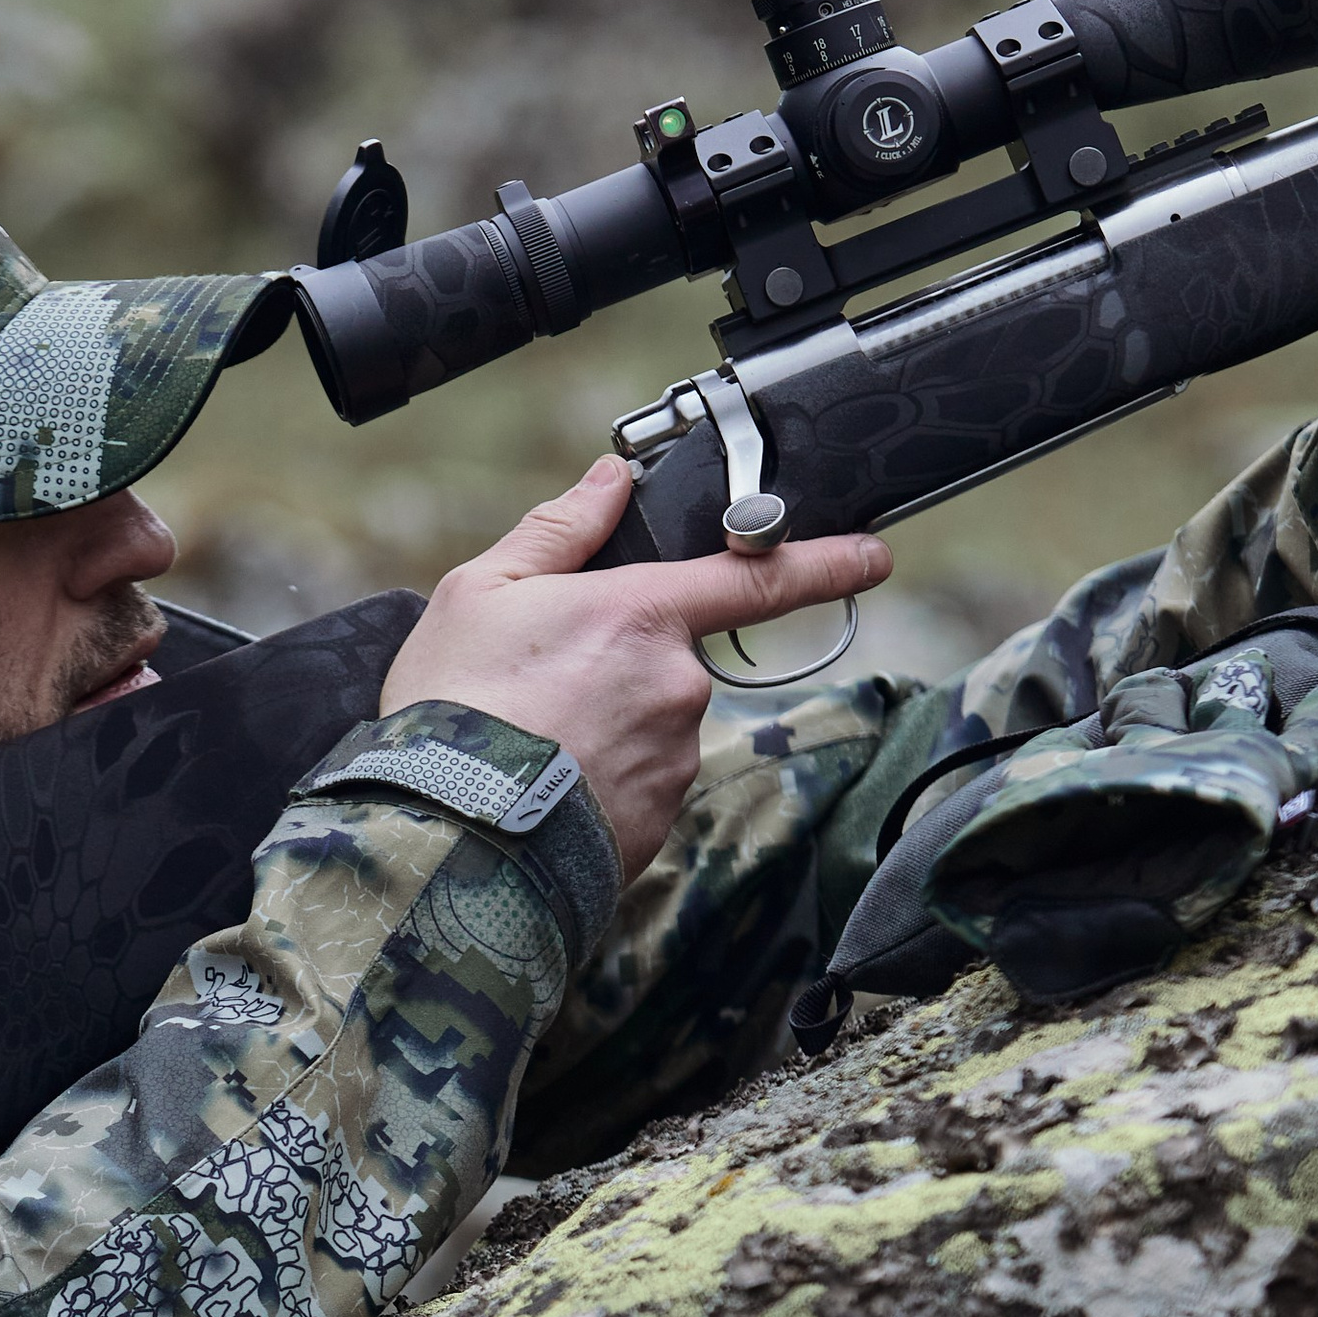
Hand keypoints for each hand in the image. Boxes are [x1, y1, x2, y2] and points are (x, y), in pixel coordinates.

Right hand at [379, 456, 890, 884]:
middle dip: (617, 670)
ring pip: (651, 726)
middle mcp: (677, 685)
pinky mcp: (658, 823)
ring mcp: (674, 760)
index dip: (825, 562)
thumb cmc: (453, 707)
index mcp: (643, 614)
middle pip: (667, 661)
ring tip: (528, 746)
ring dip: (604, 730)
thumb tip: (609, 481)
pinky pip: (637, 787)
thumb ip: (558, 532)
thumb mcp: (480, 593)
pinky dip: (598, 784)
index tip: (872, 557)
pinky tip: (543, 787)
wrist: (446, 835)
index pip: (759, 578)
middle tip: (537, 691)